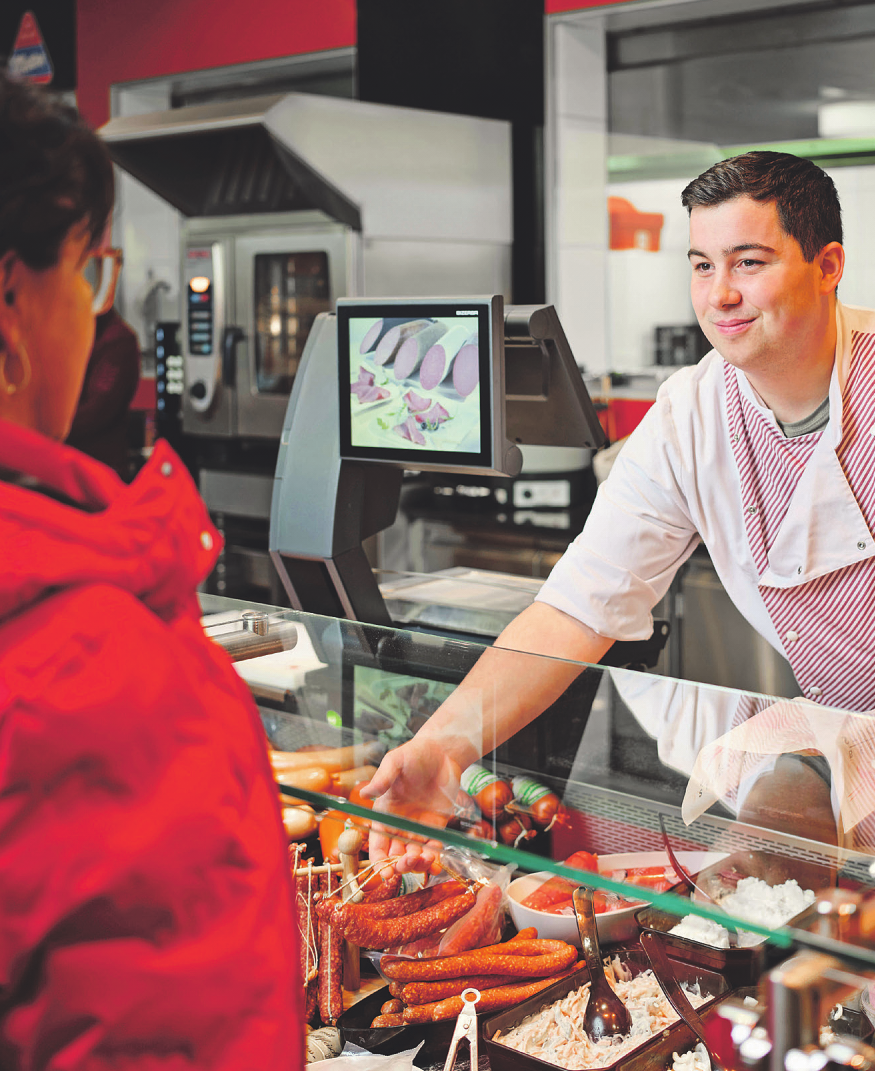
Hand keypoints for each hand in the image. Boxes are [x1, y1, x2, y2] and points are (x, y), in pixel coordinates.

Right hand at [360, 737, 460, 873]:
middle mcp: (399, 825)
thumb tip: (364, 792)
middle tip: (408, 862)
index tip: (385, 872)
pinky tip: (435, 863)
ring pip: (414, 856)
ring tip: (425, 859)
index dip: (379, 861)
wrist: (442, 752)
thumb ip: (382, 778)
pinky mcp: (436, 827)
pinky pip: (433, 848)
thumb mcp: (395, 762)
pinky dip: (434, 859)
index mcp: (384, 813)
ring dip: (417, 864)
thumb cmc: (414, 754)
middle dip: (400, 865)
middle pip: (395, 855)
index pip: (377, 843)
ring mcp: (418, 828)